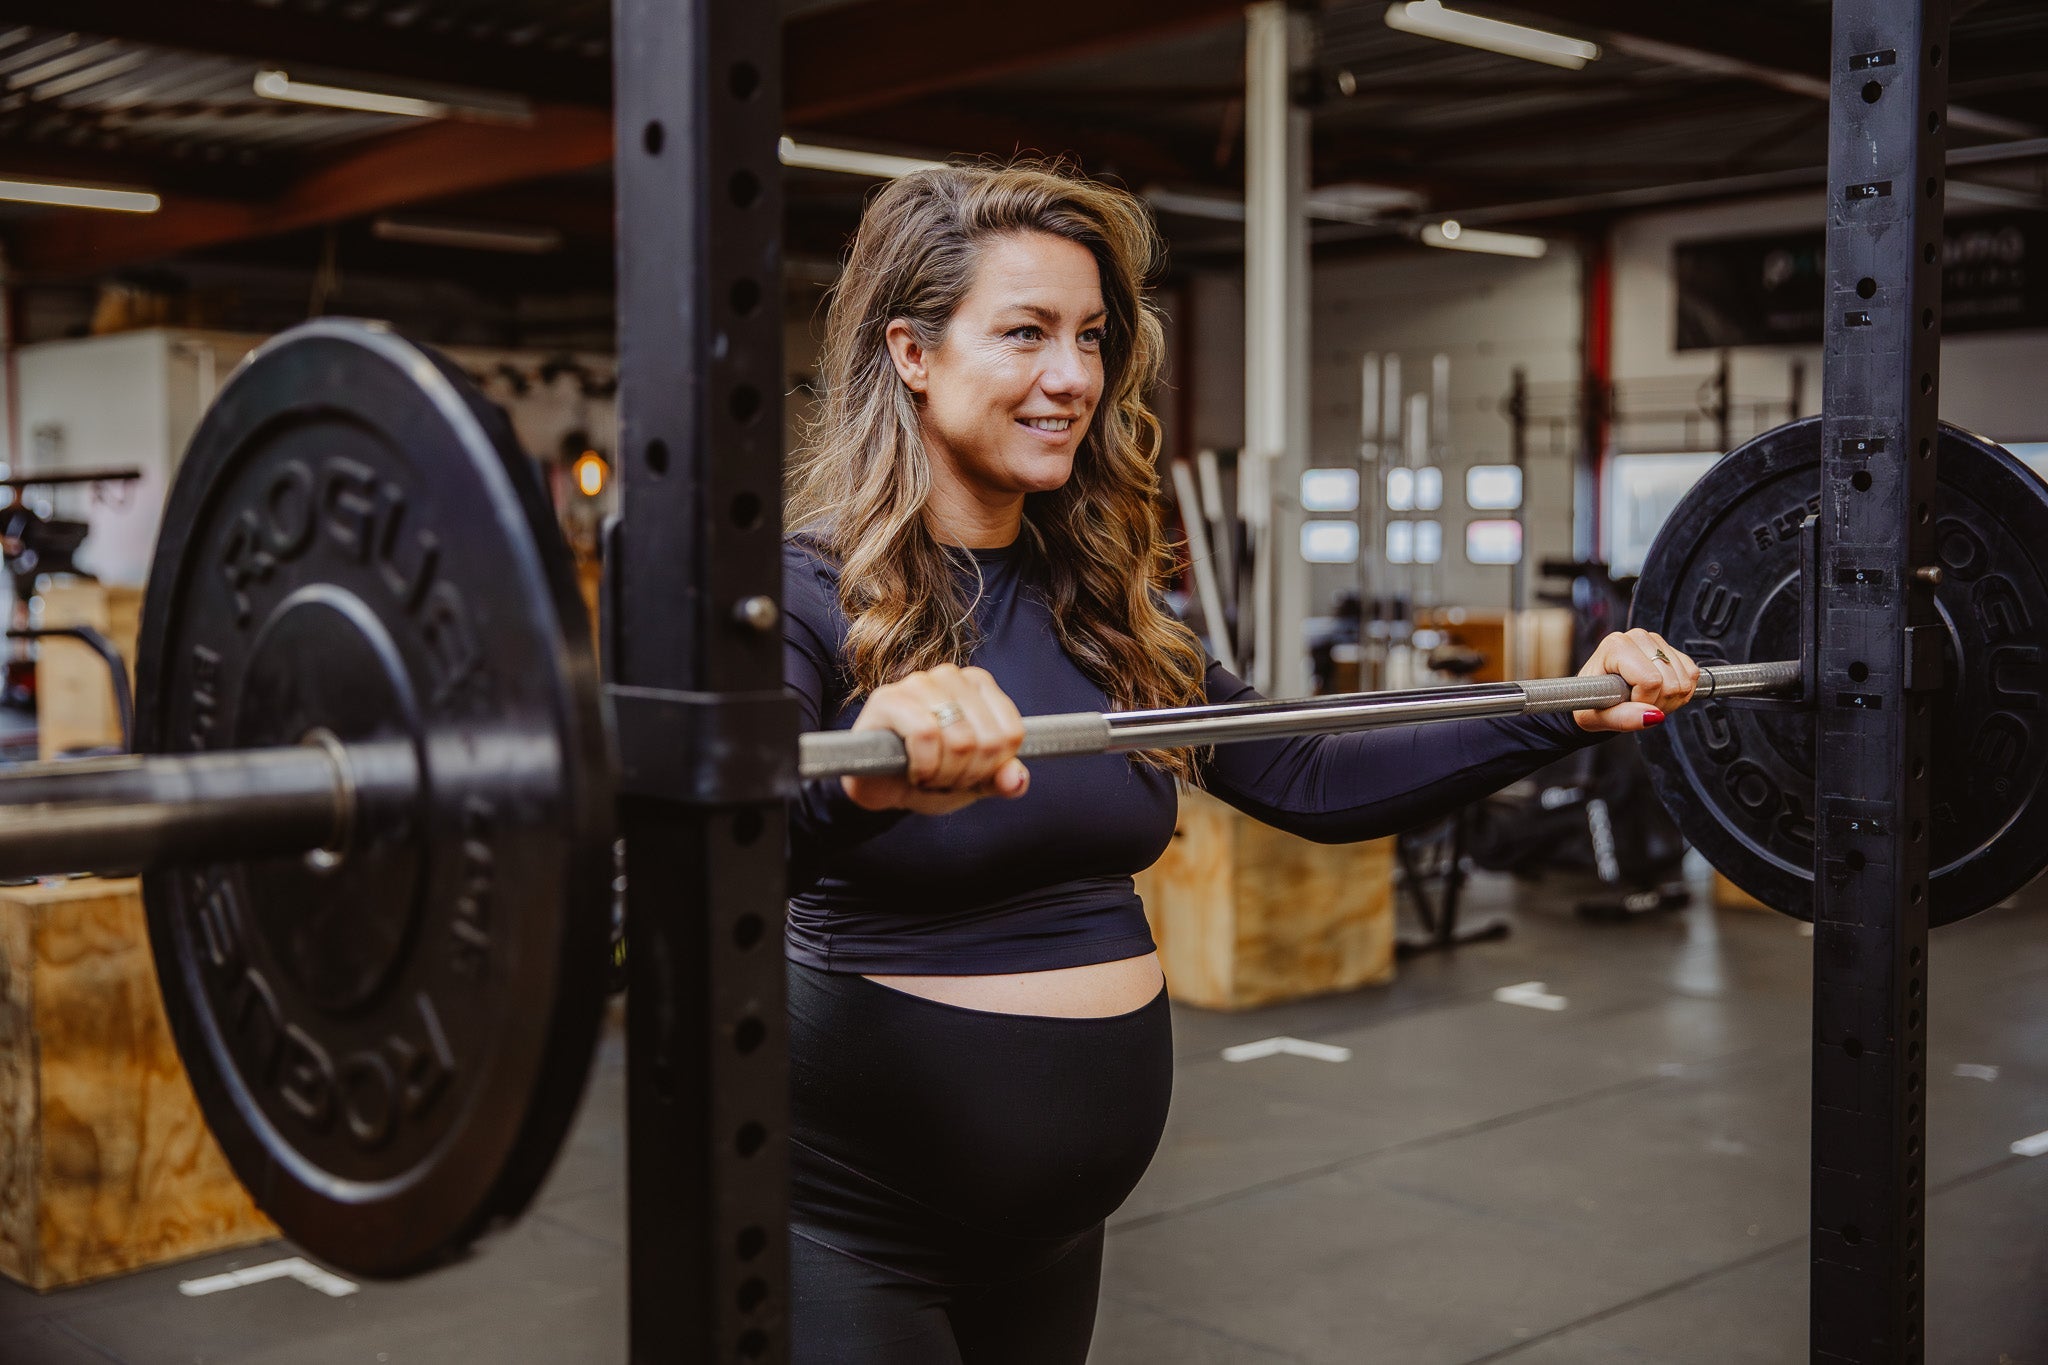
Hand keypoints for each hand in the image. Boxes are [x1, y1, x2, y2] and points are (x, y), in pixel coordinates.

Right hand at [841, 663, 1030, 814]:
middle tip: (944, 779)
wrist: (878, 785)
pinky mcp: (887, 699)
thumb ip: (1001, 779)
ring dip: (945, 773)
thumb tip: (1017, 780)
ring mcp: (917, 683)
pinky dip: (925, 766)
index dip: (992, 767)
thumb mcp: (973, 782)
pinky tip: (914, 772)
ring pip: (959, 739)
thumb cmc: (928, 774)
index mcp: (978, 684)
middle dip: (968, 774)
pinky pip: (926, 736)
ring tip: (928, 775)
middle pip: (987, 739)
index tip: (969, 774)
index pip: (1011, 733)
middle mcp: (950, 676)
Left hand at [1573, 630, 1700, 732]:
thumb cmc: (1592, 702)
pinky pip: (1693, 675)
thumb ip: (1623, 718)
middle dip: (1657, 703)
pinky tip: (1658, 692)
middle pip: (1671, 682)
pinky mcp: (1672, 650)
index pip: (1651, 680)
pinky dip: (1681, 692)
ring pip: (1685, 680)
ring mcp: (1656, 642)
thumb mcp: (1597, 717)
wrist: (1595, 696)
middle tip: (1636, 704)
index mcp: (1615, 646)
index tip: (1626, 703)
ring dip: (1669, 699)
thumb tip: (1653, 715)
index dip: (1643, 701)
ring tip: (1645, 698)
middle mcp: (1637, 638)